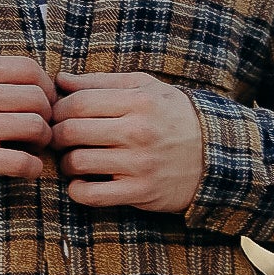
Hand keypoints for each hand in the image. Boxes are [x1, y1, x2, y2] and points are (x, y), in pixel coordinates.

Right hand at [0, 56, 55, 189]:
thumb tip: (30, 78)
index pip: (28, 69)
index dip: (46, 85)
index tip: (46, 98)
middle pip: (37, 99)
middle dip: (48, 114)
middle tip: (43, 125)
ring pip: (35, 128)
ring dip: (43, 139)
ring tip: (35, 145)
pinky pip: (21, 163)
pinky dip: (33, 167)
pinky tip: (28, 167)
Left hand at [50, 71, 203, 212]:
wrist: (217, 154)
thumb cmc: (174, 116)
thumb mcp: (146, 88)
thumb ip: (102, 82)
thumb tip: (60, 79)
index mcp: (139, 101)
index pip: (78, 102)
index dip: (58, 109)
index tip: (57, 115)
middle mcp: (138, 131)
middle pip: (71, 131)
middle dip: (56, 135)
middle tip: (58, 137)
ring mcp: (139, 164)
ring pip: (77, 163)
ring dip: (66, 163)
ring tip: (73, 159)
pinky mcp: (141, 192)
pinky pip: (92, 195)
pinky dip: (77, 190)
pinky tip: (81, 182)